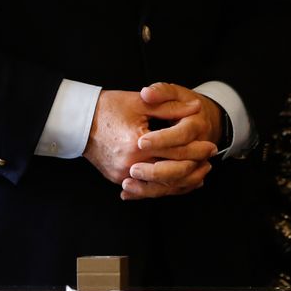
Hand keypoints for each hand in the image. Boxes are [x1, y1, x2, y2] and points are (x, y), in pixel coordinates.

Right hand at [83, 87, 215, 199]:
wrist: (79, 122)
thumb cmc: (109, 107)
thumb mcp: (140, 102)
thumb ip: (169, 106)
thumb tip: (196, 107)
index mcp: (136, 144)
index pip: (175, 151)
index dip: (196, 148)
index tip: (211, 145)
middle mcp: (129, 165)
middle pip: (171, 172)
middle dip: (193, 166)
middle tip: (210, 159)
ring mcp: (122, 176)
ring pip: (160, 186)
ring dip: (182, 180)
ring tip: (200, 172)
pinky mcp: (118, 180)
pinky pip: (147, 189)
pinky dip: (165, 186)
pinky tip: (180, 181)